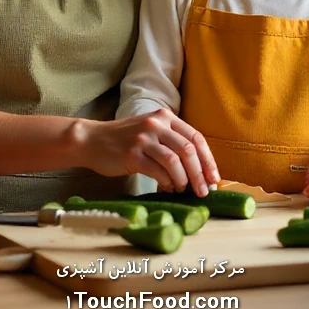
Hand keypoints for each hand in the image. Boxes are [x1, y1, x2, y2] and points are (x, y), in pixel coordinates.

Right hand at [74, 108, 220, 196]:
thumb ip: (172, 143)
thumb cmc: (125, 140)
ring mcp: (144, 138)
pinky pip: (158, 170)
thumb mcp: (151, 132)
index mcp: (165, 117)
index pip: (195, 137)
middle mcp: (156, 124)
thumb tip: (198, 170)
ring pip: (175, 161)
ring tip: (184, 190)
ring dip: (184, 180)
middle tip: (204, 191)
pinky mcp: (132, 153)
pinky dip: (167, 182)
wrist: (93, 140)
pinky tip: (168, 187)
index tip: (215, 178)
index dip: (208, 160)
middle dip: (200, 173)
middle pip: (188, 150)